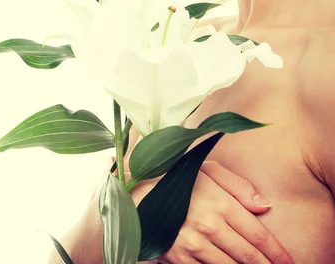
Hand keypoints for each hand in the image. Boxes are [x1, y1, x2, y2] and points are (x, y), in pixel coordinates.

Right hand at [132, 160, 294, 263]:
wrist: (133, 189)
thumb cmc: (172, 175)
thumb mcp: (204, 169)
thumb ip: (236, 185)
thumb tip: (265, 206)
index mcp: (218, 202)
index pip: (257, 234)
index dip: (277, 252)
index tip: (289, 261)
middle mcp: (208, 226)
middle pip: (248, 256)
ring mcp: (192, 244)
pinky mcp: (177, 257)